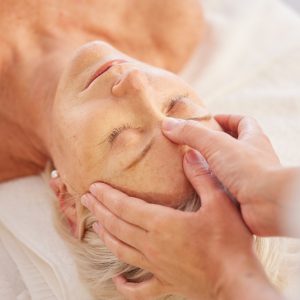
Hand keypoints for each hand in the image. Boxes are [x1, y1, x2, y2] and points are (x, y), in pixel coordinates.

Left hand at [81, 150, 265, 299]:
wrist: (237, 282)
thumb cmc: (230, 243)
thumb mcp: (219, 203)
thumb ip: (201, 177)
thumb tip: (189, 154)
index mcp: (162, 224)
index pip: (125, 207)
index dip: (107, 196)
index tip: (93, 188)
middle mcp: (152, 245)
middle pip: (117, 226)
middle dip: (100, 211)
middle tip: (86, 200)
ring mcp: (156, 266)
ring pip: (121, 250)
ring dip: (105, 236)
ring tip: (94, 225)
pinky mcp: (166, 282)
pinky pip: (139, 289)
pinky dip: (126, 286)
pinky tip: (117, 280)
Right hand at [161, 115, 284, 235]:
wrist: (269, 204)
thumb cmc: (249, 168)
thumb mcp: (216, 143)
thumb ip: (191, 133)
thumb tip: (168, 124)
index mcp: (253, 139)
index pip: (243, 122)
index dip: (227, 119)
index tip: (211, 120)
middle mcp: (254, 158)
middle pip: (235, 145)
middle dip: (216, 143)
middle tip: (195, 144)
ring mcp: (250, 178)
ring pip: (229, 168)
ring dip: (212, 166)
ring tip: (191, 165)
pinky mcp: (244, 197)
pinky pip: (225, 188)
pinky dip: (213, 186)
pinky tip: (199, 187)